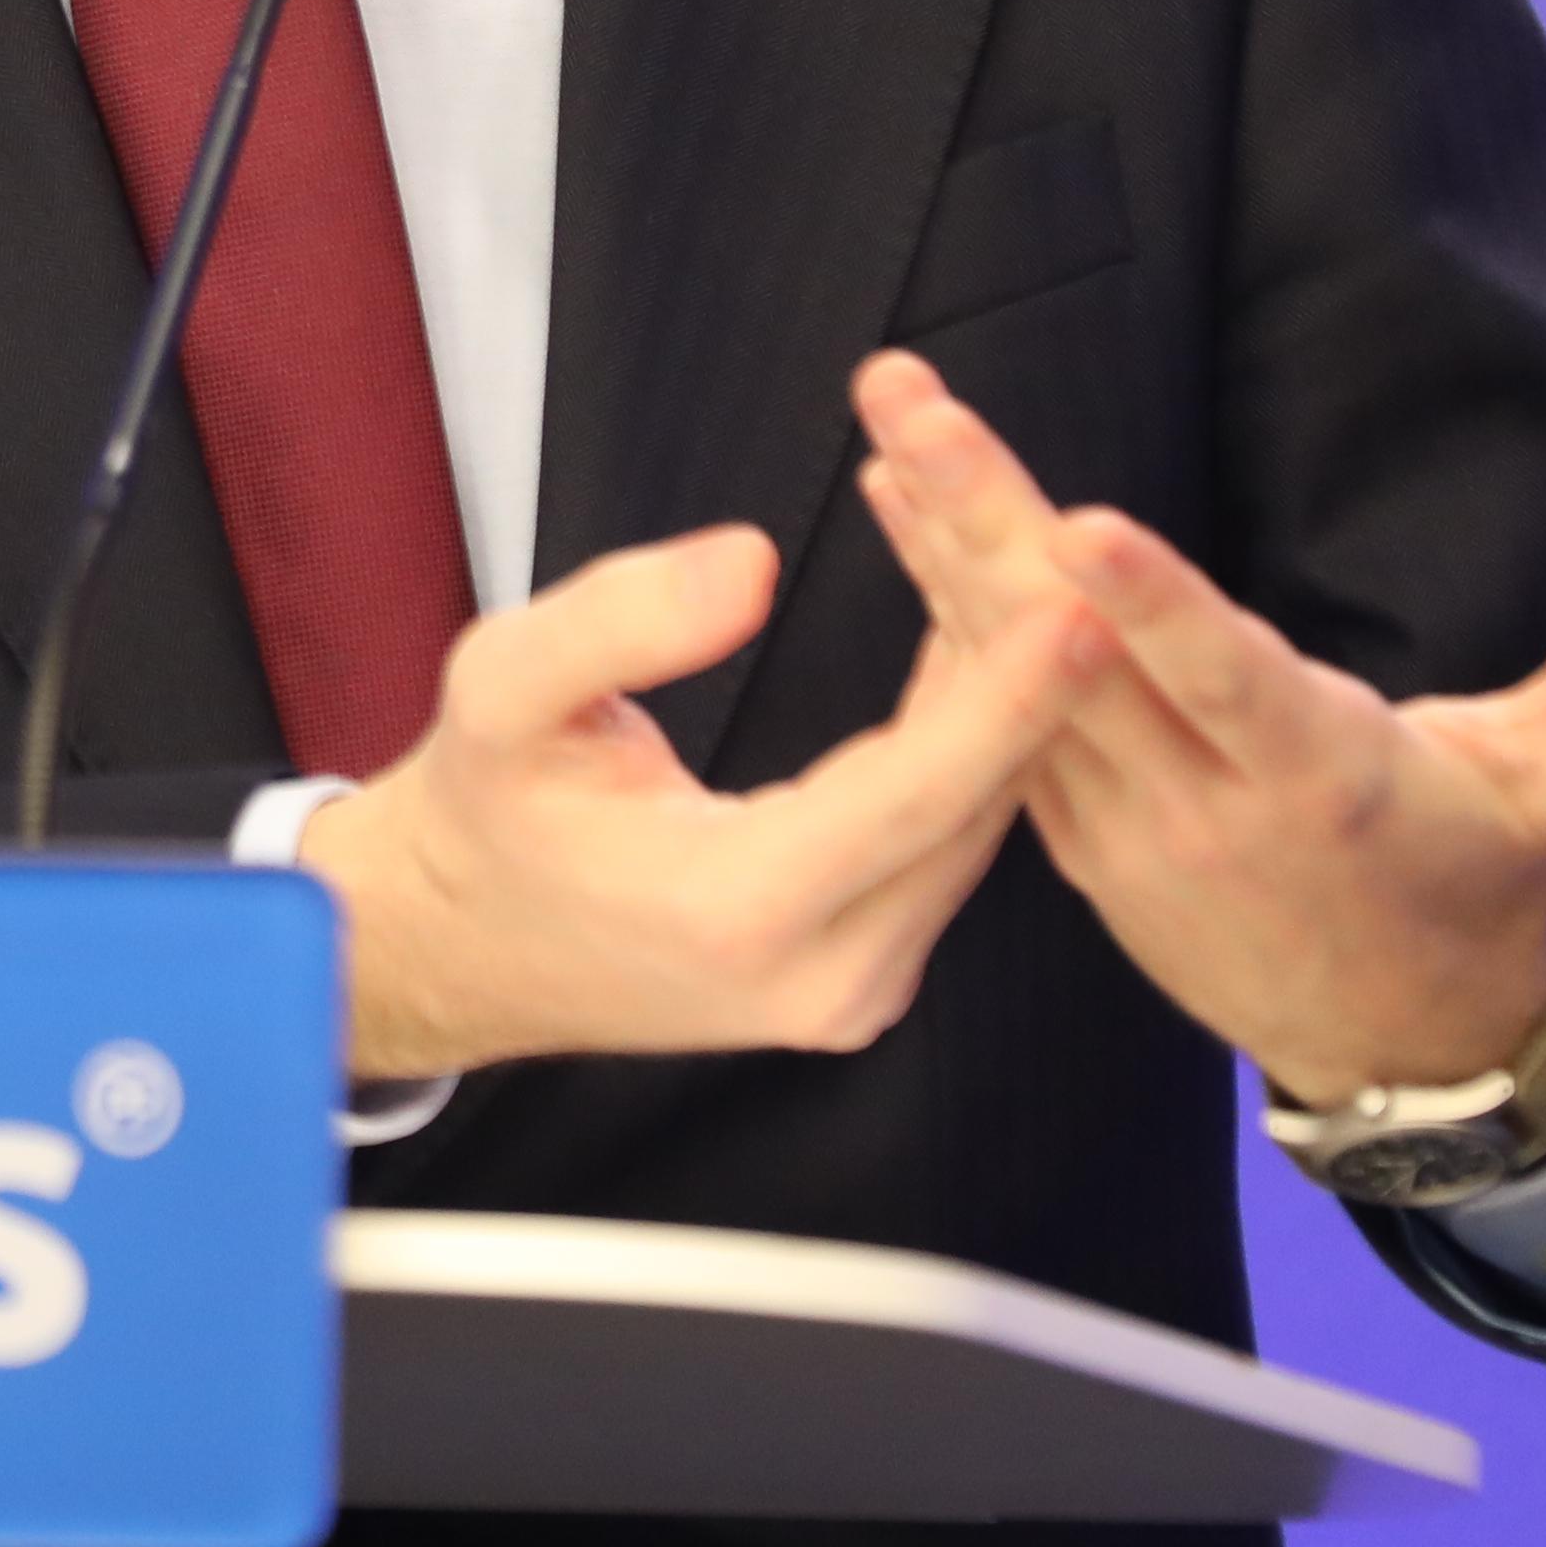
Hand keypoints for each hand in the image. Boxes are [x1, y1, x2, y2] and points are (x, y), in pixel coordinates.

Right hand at [293, 513, 1093, 1079]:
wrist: (460, 940)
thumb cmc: (485, 806)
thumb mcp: (505, 684)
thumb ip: (620, 619)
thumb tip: (753, 563)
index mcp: (737, 912)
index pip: (914, 792)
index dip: (1008, 696)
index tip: (1085, 607)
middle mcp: (821, 980)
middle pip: (969, 812)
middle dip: (1024, 676)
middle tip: (1075, 551)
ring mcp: (852, 995)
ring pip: (971, 830)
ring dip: (1004, 704)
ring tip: (1028, 572)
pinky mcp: (864, 979)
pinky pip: (945, 846)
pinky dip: (968, 746)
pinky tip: (979, 639)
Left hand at [846, 348, 1545, 1100]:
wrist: (1401, 1042)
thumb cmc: (1486, 874)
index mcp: (1323, 780)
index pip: (1225, 682)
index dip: (1150, 607)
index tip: (1076, 522)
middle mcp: (1206, 806)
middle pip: (1079, 654)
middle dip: (989, 520)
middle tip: (913, 402)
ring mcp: (1126, 829)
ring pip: (1014, 682)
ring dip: (942, 553)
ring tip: (884, 430)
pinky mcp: (1078, 839)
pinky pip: (994, 723)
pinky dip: (942, 626)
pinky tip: (901, 515)